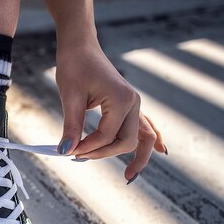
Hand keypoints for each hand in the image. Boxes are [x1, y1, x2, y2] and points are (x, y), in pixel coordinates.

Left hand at [55, 42, 165, 180]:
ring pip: (141, 137)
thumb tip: (65, 151)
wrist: (81, 47)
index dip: (87, 147)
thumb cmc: (74, 66)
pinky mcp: (129, 105)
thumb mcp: (70, 96)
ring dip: (135, 155)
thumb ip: (71, 126)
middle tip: (80, 159)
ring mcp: (134, 104)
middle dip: (105, 154)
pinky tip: (158, 152)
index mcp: (121, 99)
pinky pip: (144, 126)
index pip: (106, 135)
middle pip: (127, 141)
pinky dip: (149, 140)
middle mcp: (133, 102)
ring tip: (130, 176)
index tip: (66, 150)